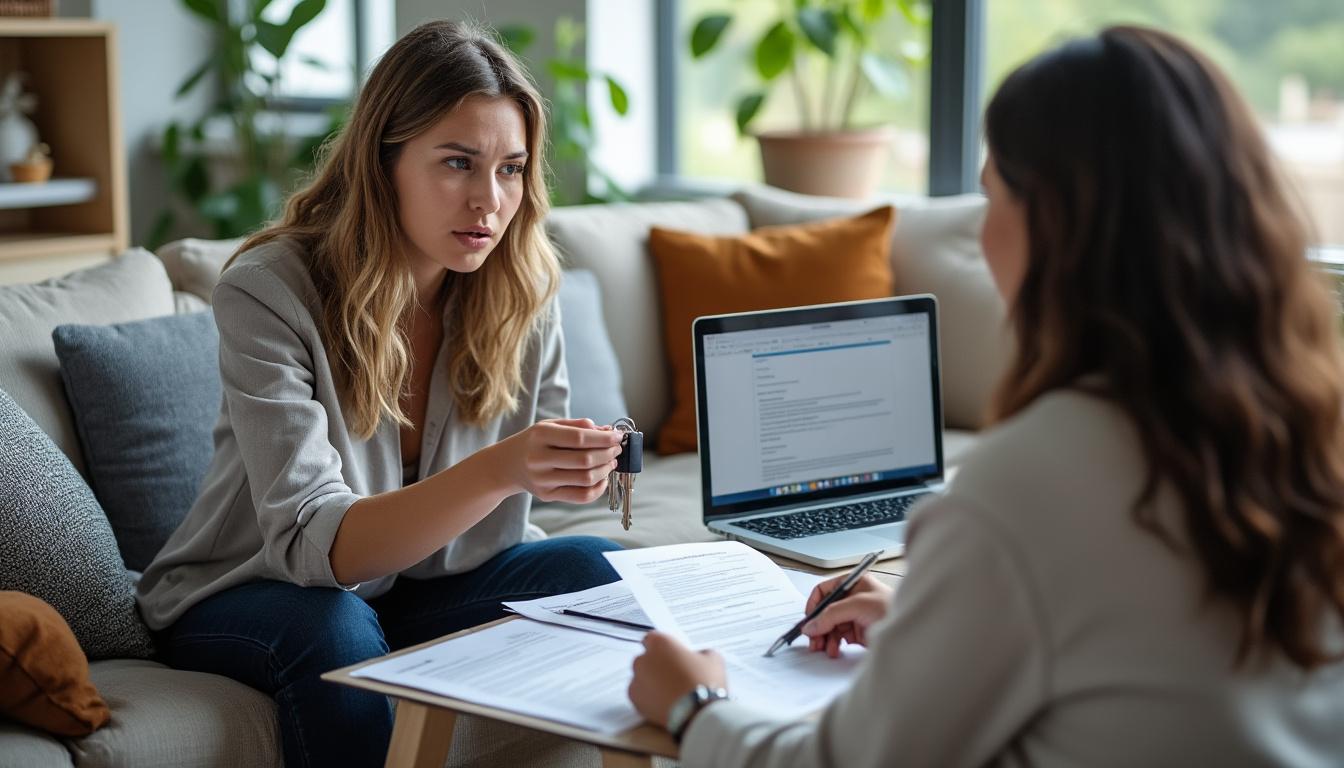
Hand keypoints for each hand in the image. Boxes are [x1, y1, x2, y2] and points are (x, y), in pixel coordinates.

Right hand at [492, 418, 623, 502]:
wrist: (507, 464)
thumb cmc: (535, 442)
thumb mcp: (551, 426)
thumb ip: (579, 426)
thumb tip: (608, 431)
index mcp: (540, 435)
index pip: (579, 438)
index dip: (604, 438)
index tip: (619, 436)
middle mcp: (539, 459)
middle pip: (585, 460)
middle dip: (608, 454)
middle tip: (617, 449)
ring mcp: (542, 480)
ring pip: (585, 479)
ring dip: (605, 470)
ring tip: (611, 461)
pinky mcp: (547, 495)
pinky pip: (581, 496)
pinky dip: (598, 488)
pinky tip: (602, 478)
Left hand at [628, 631, 726, 728]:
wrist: (697, 713)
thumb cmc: (705, 681)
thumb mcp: (713, 659)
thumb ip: (700, 653)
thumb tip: (698, 658)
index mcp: (660, 643)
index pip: (651, 639)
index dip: (661, 647)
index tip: (670, 654)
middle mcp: (643, 660)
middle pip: (645, 660)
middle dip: (656, 666)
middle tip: (674, 676)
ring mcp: (636, 681)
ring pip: (641, 679)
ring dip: (651, 683)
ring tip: (670, 693)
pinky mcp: (635, 702)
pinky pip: (640, 696)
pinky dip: (649, 699)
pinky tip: (664, 704)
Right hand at [803, 574, 892, 657]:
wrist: (914, 633)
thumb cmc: (894, 610)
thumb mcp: (859, 605)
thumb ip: (832, 614)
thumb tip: (811, 624)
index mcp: (853, 583)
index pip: (824, 590)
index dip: (814, 605)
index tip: (809, 620)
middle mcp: (853, 598)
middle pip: (825, 611)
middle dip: (818, 626)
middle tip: (813, 640)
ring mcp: (855, 615)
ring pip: (830, 626)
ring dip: (825, 638)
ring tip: (824, 648)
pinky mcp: (859, 632)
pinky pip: (839, 637)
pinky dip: (834, 644)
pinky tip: (835, 650)